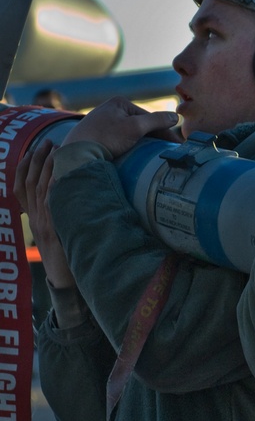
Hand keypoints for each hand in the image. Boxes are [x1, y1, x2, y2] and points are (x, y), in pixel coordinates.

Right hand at [13, 140, 73, 287]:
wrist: (62, 278)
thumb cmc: (64, 254)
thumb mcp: (56, 230)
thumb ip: (57, 213)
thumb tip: (67, 193)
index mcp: (32, 217)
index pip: (20, 186)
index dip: (25, 166)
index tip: (33, 150)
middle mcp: (34, 217)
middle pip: (29, 183)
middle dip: (37, 160)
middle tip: (47, 142)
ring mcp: (43, 223)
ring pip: (39, 189)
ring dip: (46, 167)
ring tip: (54, 150)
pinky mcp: (54, 229)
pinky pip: (52, 204)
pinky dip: (56, 187)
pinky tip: (61, 173)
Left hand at [62, 96, 180, 157]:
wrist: (76, 153)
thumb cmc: (106, 137)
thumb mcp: (135, 127)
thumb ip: (157, 120)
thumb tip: (176, 117)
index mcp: (119, 102)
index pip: (149, 117)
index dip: (165, 131)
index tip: (177, 144)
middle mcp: (110, 109)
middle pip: (140, 124)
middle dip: (154, 136)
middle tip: (168, 150)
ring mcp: (101, 122)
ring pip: (130, 133)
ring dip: (142, 142)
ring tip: (153, 154)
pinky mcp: (95, 135)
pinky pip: (119, 139)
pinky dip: (129, 146)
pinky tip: (133, 154)